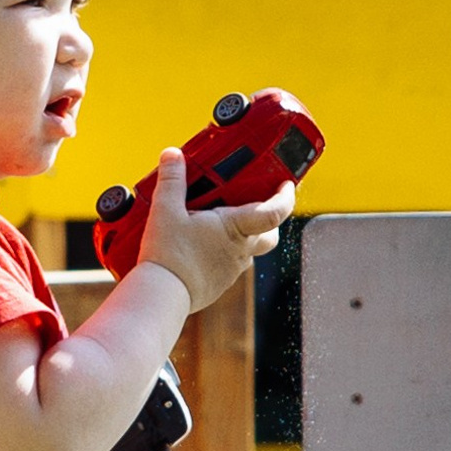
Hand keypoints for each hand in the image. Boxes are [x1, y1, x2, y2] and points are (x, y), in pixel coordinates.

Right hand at [135, 146, 293, 309]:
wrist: (162, 295)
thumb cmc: (169, 254)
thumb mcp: (165, 210)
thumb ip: (172, 180)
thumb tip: (172, 155)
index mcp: (236, 228)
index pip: (275, 212)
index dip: (286, 197)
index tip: (287, 185)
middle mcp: (241, 251)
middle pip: (268, 235)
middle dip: (268, 219)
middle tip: (254, 204)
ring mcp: (231, 270)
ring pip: (246, 250)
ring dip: (239, 235)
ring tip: (214, 222)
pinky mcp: (218, 284)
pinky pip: (227, 264)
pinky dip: (220, 252)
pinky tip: (198, 245)